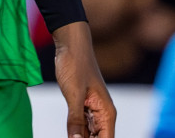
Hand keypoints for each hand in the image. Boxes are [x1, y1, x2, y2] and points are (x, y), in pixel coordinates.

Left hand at [51, 22, 115, 137]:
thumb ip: (75, 120)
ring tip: (69, 134)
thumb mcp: (74, 94)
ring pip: (87, 134)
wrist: (70, 45)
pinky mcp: (81, 106)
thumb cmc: (76, 64)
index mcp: (106, 112)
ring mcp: (91, 110)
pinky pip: (80, 125)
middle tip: (71, 137)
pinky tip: (68, 133)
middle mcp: (102, 114)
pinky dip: (74, 131)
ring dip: (79, 137)